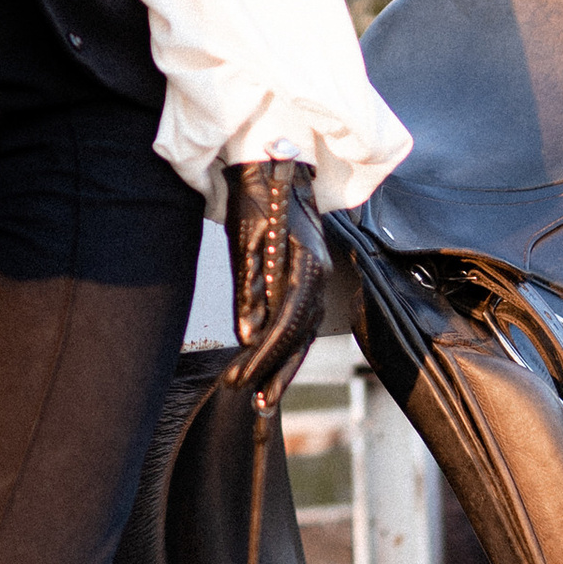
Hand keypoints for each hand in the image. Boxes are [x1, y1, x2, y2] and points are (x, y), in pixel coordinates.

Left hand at [224, 159, 331, 412]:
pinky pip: (303, 323)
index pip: (288, 321)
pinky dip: (288, 349)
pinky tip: (274, 371)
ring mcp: (319, 278)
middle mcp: (319, 274)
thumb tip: (248, 334)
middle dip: (274, 369)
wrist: (276, 163)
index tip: (242, 378)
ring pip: (305, 334)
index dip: (265, 354)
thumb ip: (248, 288)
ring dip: (284, 368)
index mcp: (305, 262)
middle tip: (249, 398)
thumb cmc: (256, 195)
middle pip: (300, 334)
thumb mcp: (244, 239)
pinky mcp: (310, 281)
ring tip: (262, 399)